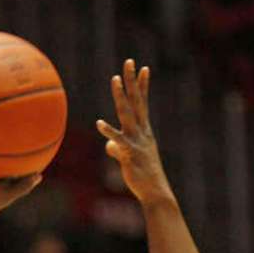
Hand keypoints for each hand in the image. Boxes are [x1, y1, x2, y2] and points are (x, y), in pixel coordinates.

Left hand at [96, 59, 173, 204]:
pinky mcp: (129, 153)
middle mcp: (142, 132)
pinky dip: (108, 131)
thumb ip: (118, 148)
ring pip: (127, 114)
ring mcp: (136, 141)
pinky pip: (117, 140)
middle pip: (136, 101)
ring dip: (121, 96)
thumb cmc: (143, 176)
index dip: (142, 86)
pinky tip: (99, 123)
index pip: (143, 103)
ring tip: (115, 79)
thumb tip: (108, 145)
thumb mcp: (129, 158)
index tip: (143, 68)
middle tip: (129, 61)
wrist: (154, 191)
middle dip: (132, 81)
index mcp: (144, 131)